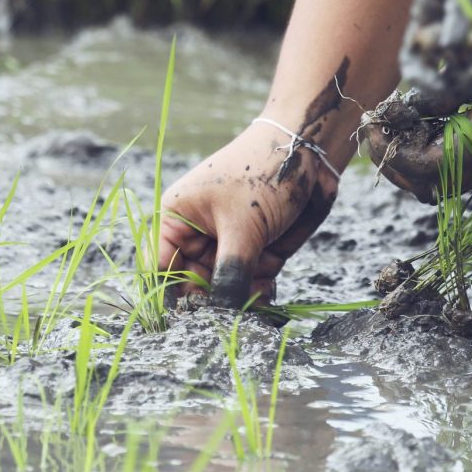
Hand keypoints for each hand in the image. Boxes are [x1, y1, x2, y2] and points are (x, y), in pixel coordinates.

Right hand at [159, 121, 338, 306]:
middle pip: (192, 283)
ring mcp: (228, 243)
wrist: (311, 152)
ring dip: (240, 298)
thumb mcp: (243, 227)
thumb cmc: (264, 174)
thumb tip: (221, 314)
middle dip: (211, 301)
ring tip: (256, 293)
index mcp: (177, 218)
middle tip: (228, 315)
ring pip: (224, 288)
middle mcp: (198, 233)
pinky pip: (250, 283)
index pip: (160, 267)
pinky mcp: (257, 250)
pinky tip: (267, 289)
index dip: (170, 295)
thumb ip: (230, 275)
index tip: (188, 319)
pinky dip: (258, 292)